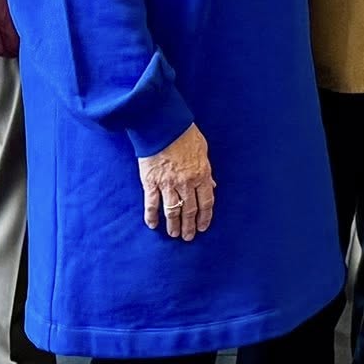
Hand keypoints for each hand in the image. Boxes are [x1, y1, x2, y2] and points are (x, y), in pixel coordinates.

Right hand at [139, 124, 214, 241]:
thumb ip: (207, 171)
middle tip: (188, 237)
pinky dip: (152, 216)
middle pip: (189, 210)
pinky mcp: (151, 182)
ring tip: (174, 234)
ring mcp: (167, 184)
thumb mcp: (203, 150)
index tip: (203, 227)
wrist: (162, 125)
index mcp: (202, 174)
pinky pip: (151, 204)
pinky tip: (153, 225)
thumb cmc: (184, 134)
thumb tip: (212, 186)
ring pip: (172, 211)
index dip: (204, 217)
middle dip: (189, 226)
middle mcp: (186, 183)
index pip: (206, 202)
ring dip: (173, 225)